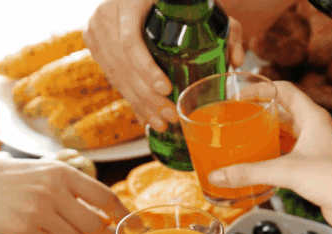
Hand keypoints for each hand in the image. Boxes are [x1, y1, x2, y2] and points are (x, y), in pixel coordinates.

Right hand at [0, 157, 128, 233]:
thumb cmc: (11, 178)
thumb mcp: (44, 170)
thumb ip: (71, 185)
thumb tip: (104, 207)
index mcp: (62, 172)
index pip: (103, 196)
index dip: (120, 213)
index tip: (127, 222)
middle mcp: (53, 191)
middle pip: (94, 223)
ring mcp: (39, 212)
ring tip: (63, 228)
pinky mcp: (26, 230)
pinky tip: (40, 229)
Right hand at [84, 0, 243, 131]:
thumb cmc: (180, 1)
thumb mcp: (206, 8)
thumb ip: (228, 29)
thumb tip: (236, 60)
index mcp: (128, 3)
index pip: (130, 42)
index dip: (145, 69)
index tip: (165, 89)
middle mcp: (107, 15)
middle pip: (123, 65)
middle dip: (146, 97)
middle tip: (169, 117)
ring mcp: (96, 30)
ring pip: (116, 75)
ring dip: (138, 104)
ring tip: (161, 123)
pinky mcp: (95, 43)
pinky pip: (111, 76)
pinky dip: (129, 97)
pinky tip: (144, 115)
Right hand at [206, 81, 331, 228]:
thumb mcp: (287, 171)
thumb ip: (250, 172)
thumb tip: (218, 176)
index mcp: (313, 117)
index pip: (284, 90)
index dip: (260, 89)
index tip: (239, 96)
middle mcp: (315, 129)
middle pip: (283, 111)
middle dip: (259, 113)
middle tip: (237, 118)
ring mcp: (315, 148)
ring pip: (285, 134)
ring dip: (265, 135)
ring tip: (242, 139)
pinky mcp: (314, 167)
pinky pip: (288, 154)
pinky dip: (272, 155)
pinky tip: (258, 164)